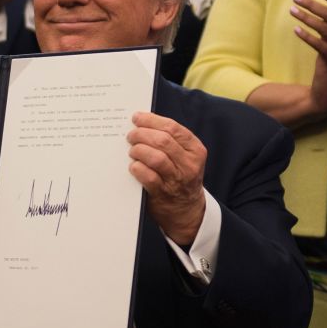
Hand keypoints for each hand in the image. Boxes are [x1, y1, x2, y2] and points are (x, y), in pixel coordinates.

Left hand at [127, 111, 205, 245]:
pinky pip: (148, 177)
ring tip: (132, 150)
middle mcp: (189, 164)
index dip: (152, 120)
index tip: (137, 118)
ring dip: (139, 150)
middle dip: (142, 134)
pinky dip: (137, 168)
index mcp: (195, 150)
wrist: (187, 210)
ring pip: (156, 157)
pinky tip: (133, 166)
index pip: (172, 128)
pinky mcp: (163, 193)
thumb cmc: (181, 177)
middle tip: (131, 135)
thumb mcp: (185, 157)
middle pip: (163, 141)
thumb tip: (142, 123)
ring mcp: (177, 180)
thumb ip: (171, 141)